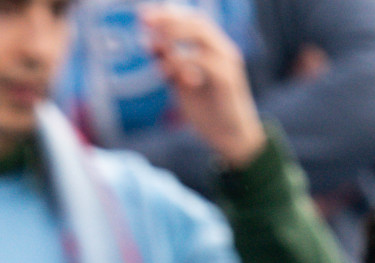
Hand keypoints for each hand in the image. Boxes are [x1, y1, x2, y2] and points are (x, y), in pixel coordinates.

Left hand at [140, 5, 267, 168]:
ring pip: (202, 35)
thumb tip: (150, 44)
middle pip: (197, 22)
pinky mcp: (228, 79)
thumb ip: (170, 64)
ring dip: (174, 35)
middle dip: (169, 19)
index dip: (170, 15)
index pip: (193, 21)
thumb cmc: (208, 109)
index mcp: (212, 49)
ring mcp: (227, 62)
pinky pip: (205, 61)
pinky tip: (166, 71)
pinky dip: (183, 62)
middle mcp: (222, 50)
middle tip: (145, 21)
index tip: (144, 15)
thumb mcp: (183, 84)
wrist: (231, 136)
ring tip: (154, 44)